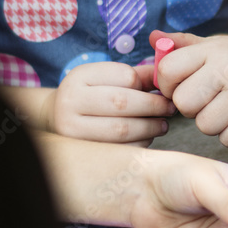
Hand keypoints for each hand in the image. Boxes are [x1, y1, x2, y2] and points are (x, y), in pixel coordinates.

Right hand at [52, 60, 174, 145]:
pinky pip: (120, 149)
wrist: (58, 119)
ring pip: (122, 129)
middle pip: (122, 102)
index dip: (146, 84)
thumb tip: (166, 75)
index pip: (124, 75)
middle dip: (153, 106)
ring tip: (162, 124)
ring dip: (150, 127)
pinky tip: (147, 137)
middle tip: (170, 108)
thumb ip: (136, 76)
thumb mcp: (106, 78)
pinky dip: (140, 143)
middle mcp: (70, 101)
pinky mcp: (82, 152)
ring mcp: (72, 129)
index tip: (161, 89)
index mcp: (79, 76)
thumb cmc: (92, 95)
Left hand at [151, 30, 227, 147]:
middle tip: (207, 99)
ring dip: (211, 122)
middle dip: (190, 107)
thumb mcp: (214, 46)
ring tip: (226, 108)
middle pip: (183, 103)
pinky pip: (226, 139)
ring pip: (204, 125)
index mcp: (214, 49)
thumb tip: (152, 37)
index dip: (166, 84)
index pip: (167, 69)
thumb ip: (181, 44)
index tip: (180, 85)